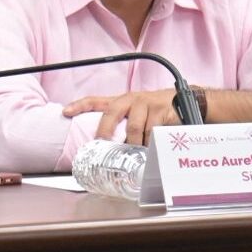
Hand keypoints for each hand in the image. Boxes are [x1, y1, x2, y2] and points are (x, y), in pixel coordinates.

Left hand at [63, 88, 181, 145]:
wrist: (185, 102)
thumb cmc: (156, 112)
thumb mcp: (137, 115)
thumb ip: (123, 127)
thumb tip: (107, 150)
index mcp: (121, 101)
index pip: (96, 100)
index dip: (80, 105)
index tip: (66, 112)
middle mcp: (131, 99)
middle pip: (111, 112)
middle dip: (105, 130)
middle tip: (102, 144)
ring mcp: (146, 103)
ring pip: (134, 129)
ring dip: (134, 144)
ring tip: (136, 152)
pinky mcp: (161, 110)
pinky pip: (151, 132)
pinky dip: (150, 143)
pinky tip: (151, 147)